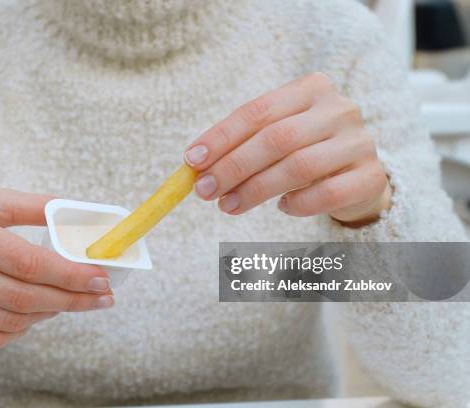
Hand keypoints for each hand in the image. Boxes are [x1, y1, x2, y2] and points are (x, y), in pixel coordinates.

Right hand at [0, 186, 112, 349]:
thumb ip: (34, 206)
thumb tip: (81, 217)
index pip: (28, 263)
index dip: (70, 275)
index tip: (101, 279)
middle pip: (23, 297)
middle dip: (72, 300)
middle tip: (101, 297)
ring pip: (10, 321)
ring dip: (50, 313)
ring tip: (68, 300)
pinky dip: (20, 330)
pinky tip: (35, 315)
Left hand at [184, 72, 390, 225]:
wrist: (357, 173)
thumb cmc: (305, 150)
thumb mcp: (276, 136)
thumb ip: (242, 144)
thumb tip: (196, 166)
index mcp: (311, 88)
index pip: (257, 111)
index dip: (221, 137)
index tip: (192, 161)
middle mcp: (339, 109)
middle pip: (276, 138)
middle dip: (233, 166)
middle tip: (205, 190)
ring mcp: (359, 141)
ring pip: (299, 166)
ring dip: (255, 190)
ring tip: (228, 206)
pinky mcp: (371, 176)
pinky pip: (327, 193)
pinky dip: (298, 204)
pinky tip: (283, 207)